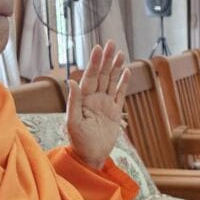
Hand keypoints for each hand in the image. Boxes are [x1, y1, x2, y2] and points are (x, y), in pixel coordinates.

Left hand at [66, 41, 128, 168]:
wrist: (91, 156)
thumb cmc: (79, 141)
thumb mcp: (73, 122)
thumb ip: (73, 102)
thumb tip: (72, 81)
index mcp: (84, 99)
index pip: (90, 77)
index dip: (94, 63)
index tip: (98, 49)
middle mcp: (94, 98)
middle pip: (102, 75)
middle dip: (106, 59)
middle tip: (111, 43)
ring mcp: (105, 104)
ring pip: (111, 81)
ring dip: (115, 67)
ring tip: (120, 53)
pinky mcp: (114, 112)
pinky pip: (120, 94)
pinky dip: (123, 83)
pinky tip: (126, 71)